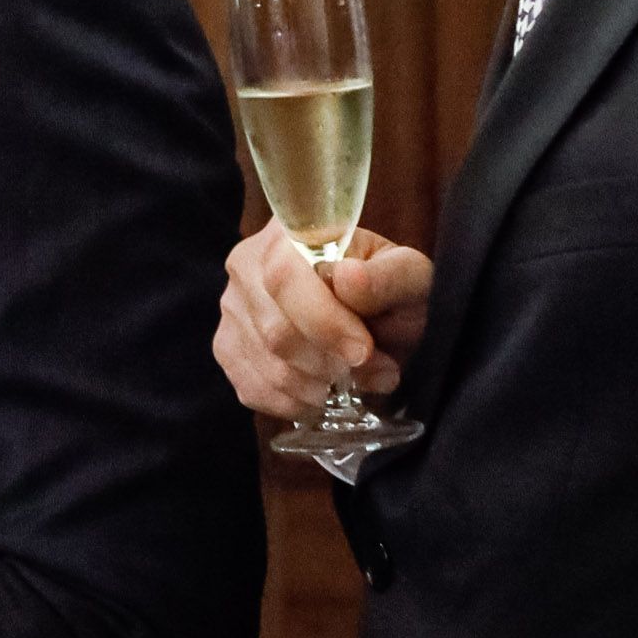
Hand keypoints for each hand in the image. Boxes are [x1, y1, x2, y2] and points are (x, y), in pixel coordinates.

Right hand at [212, 221, 431, 418]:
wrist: (379, 314)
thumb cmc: (390, 291)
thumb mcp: (410, 276)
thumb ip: (390, 276)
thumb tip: (348, 280)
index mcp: (289, 233)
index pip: (284, 277)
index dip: (322, 322)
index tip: (363, 351)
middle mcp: (247, 263)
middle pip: (274, 329)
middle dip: (330, 363)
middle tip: (375, 372)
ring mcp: (232, 307)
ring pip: (266, 365)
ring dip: (318, 388)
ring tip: (356, 384)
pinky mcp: (227, 346)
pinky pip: (251, 388)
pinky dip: (293, 403)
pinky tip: (321, 395)